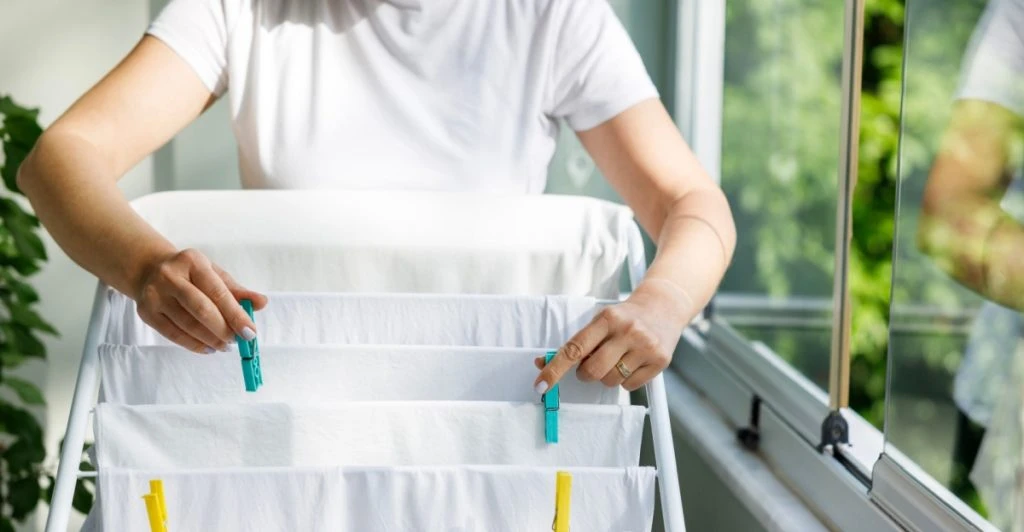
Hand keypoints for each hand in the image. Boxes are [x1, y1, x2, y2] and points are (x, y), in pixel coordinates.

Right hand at [135, 248, 268, 352]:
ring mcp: (154, 295)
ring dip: (211, 340)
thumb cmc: (190, 274)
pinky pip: (174, 335)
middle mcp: (170, 276)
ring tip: (225, 345)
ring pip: (187, 325)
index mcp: (192, 262)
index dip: (235, 315)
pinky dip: (194, 345)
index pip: (218, 292)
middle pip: (201, 310)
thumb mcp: (214, 275)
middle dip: (223, 330)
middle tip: (237, 340)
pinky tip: (209, 348)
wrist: (149, 270)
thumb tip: (262, 303)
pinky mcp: (146, 313)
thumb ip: (237, 291)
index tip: (250, 332)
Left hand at [533, 278, 692, 391]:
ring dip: (607, 376)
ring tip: (617, 359)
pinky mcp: (660, 360)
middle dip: (585, 374)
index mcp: (607, 318)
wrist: (665, 306)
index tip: (540, 385)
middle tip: (589, 367)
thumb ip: (577, 342)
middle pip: (593, 371)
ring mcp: (645, 346)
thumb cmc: (624, 317)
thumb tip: (543, 362)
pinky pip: (630, 386)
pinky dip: (626, 380)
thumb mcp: (601, 320)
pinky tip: (633, 362)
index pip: (575, 348)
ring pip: (611, 381)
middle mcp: (628, 331)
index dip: (555, 369)